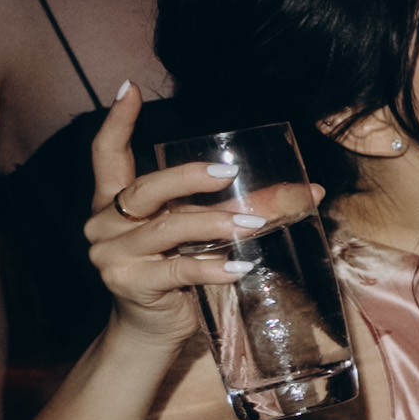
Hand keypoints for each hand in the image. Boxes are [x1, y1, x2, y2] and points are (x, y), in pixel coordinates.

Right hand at [83, 89, 320, 343]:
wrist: (150, 332)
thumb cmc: (175, 275)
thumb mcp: (197, 234)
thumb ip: (235, 207)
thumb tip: (312, 191)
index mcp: (114, 202)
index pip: (106, 155)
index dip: (115, 121)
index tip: (128, 87)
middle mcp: (105, 224)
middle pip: (145, 189)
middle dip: (189, 178)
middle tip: (229, 173)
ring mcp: (113, 256)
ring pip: (168, 229)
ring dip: (215, 223)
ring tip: (253, 222)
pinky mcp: (132, 285)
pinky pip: (178, 270)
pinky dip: (212, 267)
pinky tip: (239, 266)